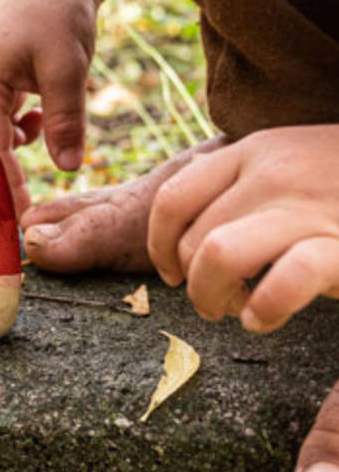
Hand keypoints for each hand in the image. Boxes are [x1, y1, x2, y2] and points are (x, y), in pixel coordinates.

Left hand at [147, 125, 338, 331]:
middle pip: (192, 240)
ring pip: (217, 255)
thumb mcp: (290, 164)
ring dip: (213, 298)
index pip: (172, 199)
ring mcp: (310, 208)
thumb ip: (241, 183)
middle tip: (219, 301)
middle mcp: (275, 174)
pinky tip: (264, 320)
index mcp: (254, 151)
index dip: (160, 246)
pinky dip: (262, 310)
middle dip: (194, 285)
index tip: (172, 274)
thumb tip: (183, 235)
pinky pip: (283, 282)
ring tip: (235, 312)